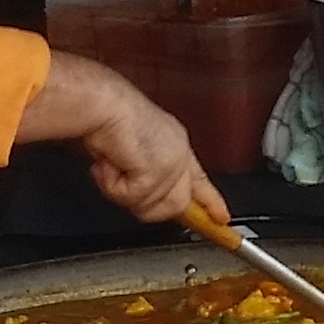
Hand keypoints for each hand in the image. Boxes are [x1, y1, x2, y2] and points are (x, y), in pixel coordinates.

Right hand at [40, 62, 226, 229]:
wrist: (101, 105)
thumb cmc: (107, 119)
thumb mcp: (133, 153)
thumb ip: (146, 176)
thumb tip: (144, 200)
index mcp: (176, 144)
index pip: (199, 180)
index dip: (210, 202)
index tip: (222, 218)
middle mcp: (178, 153)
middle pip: (176, 205)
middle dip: (145, 205)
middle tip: (122, 185)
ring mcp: (172, 163)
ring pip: (154, 208)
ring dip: (124, 194)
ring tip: (112, 167)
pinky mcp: (157, 171)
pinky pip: (133, 199)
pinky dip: (113, 187)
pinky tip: (109, 165)